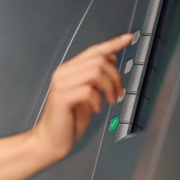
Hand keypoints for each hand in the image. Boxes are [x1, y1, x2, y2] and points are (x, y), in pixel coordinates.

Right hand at [33, 33, 131, 160]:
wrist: (51, 140)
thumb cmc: (68, 120)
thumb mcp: (88, 94)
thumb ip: (97, 78)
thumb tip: (111, 61)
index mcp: (69, 70)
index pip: (93, 51)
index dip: (112, 43)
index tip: (128, 38)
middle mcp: (63, 74)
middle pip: (98, 60)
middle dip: (116, 76)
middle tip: (118, 93)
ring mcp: (61, 84)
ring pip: (95, 72)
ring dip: (109, 87)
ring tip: (109, 100)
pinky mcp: (62, 97)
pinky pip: (88, 90)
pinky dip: (98, 100)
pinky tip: (96, 108)